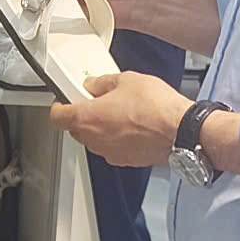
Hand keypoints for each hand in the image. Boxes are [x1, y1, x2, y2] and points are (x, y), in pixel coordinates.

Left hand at [50, 69, 190, 166]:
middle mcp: (94, 140)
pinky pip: (113, 148)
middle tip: (95, 102)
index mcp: (87, 118)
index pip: (58, 117)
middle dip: (82, 116)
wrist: (182, 131)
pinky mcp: (126, 160)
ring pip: (94, 140)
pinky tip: (132, 126)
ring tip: (119, 112)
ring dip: (100, 128)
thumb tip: (94, 85)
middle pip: (75, 130)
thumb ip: (103, 82)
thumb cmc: (156, 107)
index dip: (59, 107)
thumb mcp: (127, 80)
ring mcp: (110, 152)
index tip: (64, 100)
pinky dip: (116, 138)